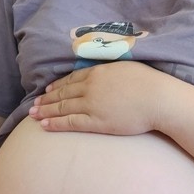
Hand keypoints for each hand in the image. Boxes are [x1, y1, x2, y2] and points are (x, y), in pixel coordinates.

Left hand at [29, 62, 174, 134]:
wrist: (159, 99)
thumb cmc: (150, 83)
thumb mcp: (126, 68)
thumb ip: (110, 72)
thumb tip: (106, 74)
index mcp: (97, 72)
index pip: (71, 79)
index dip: (57, 86)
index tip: (47, 90)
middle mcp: (90, 87)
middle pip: (63, 93)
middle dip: (46, 100)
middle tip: (34, 105)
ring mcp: (91, 104)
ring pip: (62, 108)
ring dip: (46, 111)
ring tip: (33, 115)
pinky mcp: (96, 121)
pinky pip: (70, 122)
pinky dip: (56, 124)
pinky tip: (45, 125)